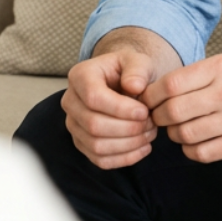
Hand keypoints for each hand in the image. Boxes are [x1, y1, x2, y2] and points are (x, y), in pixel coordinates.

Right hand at [62, 33, 169, 169]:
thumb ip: (138, 69)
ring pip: (96, 145)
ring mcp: (74, 125)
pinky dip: (124, 158)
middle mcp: (70, 101)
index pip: (93, 97)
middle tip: (151, 124)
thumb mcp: (137, 61)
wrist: (123, 82)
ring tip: (150, 134)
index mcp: (80, 76)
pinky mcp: (82, 143)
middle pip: (93, 125)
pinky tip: (144, 148)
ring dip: (128, 144)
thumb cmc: (130, 71)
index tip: (144, 112)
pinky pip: (99, 160)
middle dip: (127, 129)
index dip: (120, 109)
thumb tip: (134, 87)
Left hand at [145, 54, 221, 162]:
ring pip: (184, 134)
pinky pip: (201, 153)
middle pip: (173, 111)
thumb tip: (154, 93)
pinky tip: (195, 141)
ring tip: (180, 128)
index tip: (148, 100)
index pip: (171, 84)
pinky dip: (190, 149)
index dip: (152, 95)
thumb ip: (196, 76)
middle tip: (159, 117)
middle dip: (158, 117)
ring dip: (174, 134)